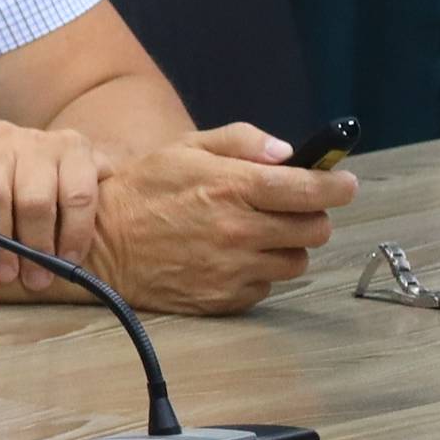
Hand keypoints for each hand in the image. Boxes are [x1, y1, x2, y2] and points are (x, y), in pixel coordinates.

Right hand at [0, 120, 105, 296]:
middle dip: (35, 245)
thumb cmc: (40, 168)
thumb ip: (92, 190)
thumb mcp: (75, 170)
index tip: (68, 262)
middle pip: (36, 201)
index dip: (75, 234)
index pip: (79, 195)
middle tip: (35, 278)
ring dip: (0, 241)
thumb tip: (119, 228)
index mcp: (71, 147)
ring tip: (5, 272)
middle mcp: (33, 141)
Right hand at [85, 123, 354, 314]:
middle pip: (317, 230)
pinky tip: (228, 258)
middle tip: (286, 209)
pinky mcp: (223, 298)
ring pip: (296, 262)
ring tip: (253, 235)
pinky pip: (266, 287)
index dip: (338, 186)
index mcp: (233, 187)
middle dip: (310, 216)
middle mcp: (239, 231)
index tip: (342, 184)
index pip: (313, 190)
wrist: (97, 245)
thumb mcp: (184, 148)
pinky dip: (256, 273)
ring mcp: (232, 269)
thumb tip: (288, 152)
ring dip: (284, 247)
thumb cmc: (141, 191)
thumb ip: (241, 141)